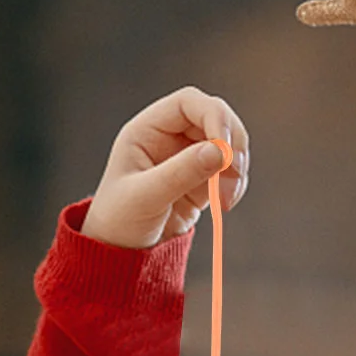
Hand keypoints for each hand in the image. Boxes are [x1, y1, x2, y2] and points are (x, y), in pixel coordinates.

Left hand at [81, 86, 248, 248]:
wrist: (120, 252)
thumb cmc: (118, 221)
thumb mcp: (145, 197)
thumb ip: (180, 173)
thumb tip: (219, 152)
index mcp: (148, 129)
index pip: (189, 103)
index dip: (214, 115)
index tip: (225, 146)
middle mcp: (170, 136)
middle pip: (216, 118)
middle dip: (232, 143)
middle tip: (235, 171)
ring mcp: (188, 157)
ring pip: (228, 145)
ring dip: (236, 168)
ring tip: (226, 199)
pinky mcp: (202, 179)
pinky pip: (229, 172)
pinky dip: (235, 184)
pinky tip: (225, 203)